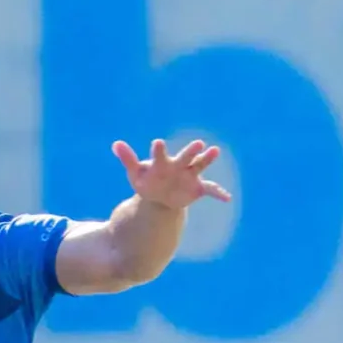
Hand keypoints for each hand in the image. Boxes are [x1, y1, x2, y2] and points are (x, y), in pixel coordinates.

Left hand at [113, 138, 231, 213]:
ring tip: (215, 151)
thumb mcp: (136, 173)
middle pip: (186, 156)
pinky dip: (219, 193)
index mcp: (162, 162)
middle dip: (191, 151)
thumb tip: (115, 143)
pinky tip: (227, 198)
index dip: (158, 150)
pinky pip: (210, 189)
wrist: (159, 197)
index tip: (157, 143)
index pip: (160, 154)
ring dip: (207, 159)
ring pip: (200, 165)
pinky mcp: (198, 187)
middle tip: (199, 143)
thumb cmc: (147, 181)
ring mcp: (189, 175)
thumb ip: (128, 159)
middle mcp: (179, 164)